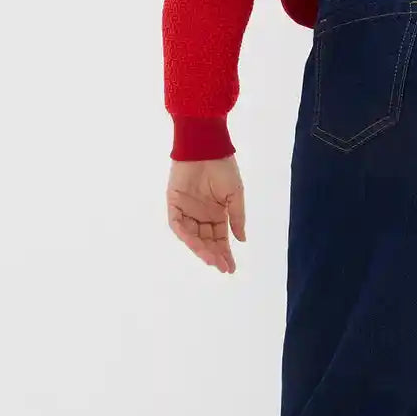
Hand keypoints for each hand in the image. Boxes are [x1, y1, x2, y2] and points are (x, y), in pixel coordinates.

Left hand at [166, 156, 245, 272]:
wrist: (207, 147)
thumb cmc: (223, 167)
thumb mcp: (235, 195)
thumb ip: (237, 218)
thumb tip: (242, 240)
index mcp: (216, 213)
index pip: (219, 238)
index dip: (225, 253)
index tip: (231, 268)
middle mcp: (201, 214)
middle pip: (206, 240)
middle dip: (214, 254)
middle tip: (221, 266)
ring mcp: (187, 210)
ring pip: (192, 236)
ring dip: (200, 249)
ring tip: (211, 259)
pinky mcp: (174, 203)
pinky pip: (177, 223)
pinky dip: (185, 235)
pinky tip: (196, 244)